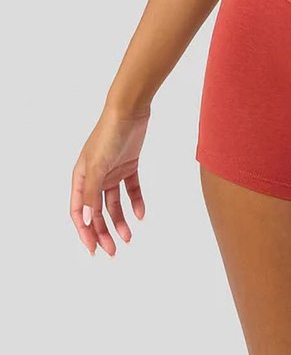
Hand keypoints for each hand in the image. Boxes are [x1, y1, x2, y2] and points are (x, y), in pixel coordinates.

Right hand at [70, 105, 150, 256]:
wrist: (130, 109)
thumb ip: (92, 193)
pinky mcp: (129, 165)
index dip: (85, 233)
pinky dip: (136, 202)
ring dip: (120, 221)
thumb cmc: (108, 134)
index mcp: (81, 178)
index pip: (79, 212)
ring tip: (129, 237)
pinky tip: (141, 214)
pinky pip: (131, 189)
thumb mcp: (98, 165)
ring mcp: (112, 171)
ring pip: (114, 204)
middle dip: (103, 232)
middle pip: (97, 212)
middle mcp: (95, 177)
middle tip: (114, 251)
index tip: (94, 250)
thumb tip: (87, 220)